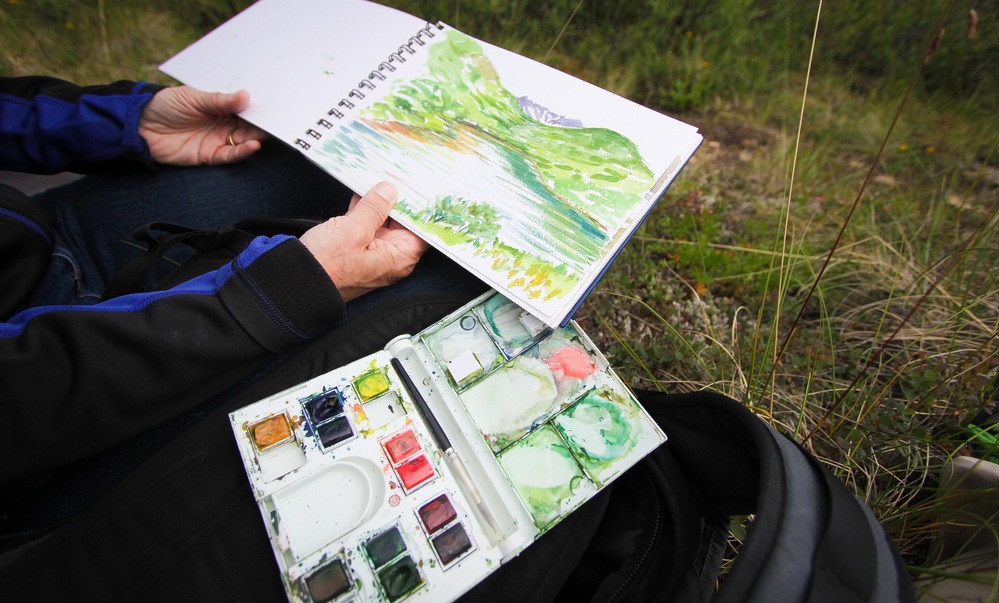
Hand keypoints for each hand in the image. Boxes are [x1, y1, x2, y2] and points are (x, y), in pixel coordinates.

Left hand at [138, 86, 267, 165]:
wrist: (138, 125)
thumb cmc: (163, 105)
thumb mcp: (192, 97)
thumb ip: (219, 100)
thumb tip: (245, 96)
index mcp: (219, 107)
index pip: (244, 109)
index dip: (258, 109)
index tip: (273, 107)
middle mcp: (221, 124)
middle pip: (248, 126)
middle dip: (262, 125)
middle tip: (276, 122)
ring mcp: (216, 140)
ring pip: (243, 141)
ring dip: (256, 138)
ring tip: (266, 134)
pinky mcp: (208, 155)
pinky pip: (230, 156)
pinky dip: (242, 152)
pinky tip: (252, 146)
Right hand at [299, 182, 428, 300]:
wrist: (296, 282)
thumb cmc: (327, 266)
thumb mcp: (353, 230)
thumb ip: (374, 209)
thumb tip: (389, 191)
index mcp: (397, 258)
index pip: (422, 231)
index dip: (423, 210)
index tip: (422, 187)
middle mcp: (388, 256)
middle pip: (403, 224)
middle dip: (401, 200)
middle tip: (401, 174)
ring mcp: (371, 251)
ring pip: (382, 221)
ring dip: (379, 201)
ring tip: (381, 176)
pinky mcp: (354, 247)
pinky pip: (364, 225)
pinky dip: (363, 209)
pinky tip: (360, 190)